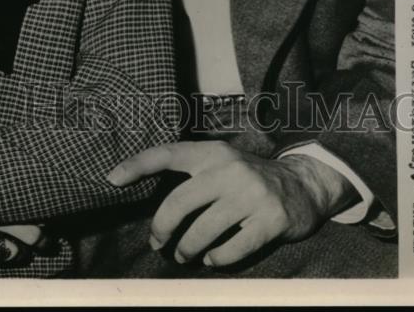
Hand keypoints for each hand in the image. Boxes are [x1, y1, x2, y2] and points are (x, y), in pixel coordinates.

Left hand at [107, 141, 356, 267]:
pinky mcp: (269, 220)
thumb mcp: (222, 163)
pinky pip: (231, 249)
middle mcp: (229, 169)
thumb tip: (149, 194)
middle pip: (179, 202)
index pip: (168, 154)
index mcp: (212, 152)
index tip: (111, 178)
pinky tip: (214, 259)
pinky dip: (217, 259)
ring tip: (184, 254)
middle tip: (158, 243)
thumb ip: (192, 173)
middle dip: (162, 227)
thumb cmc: (249, 178)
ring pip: (202, 231)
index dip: (137, 164)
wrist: (302, 185)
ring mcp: (250, 194)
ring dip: (187, 249)